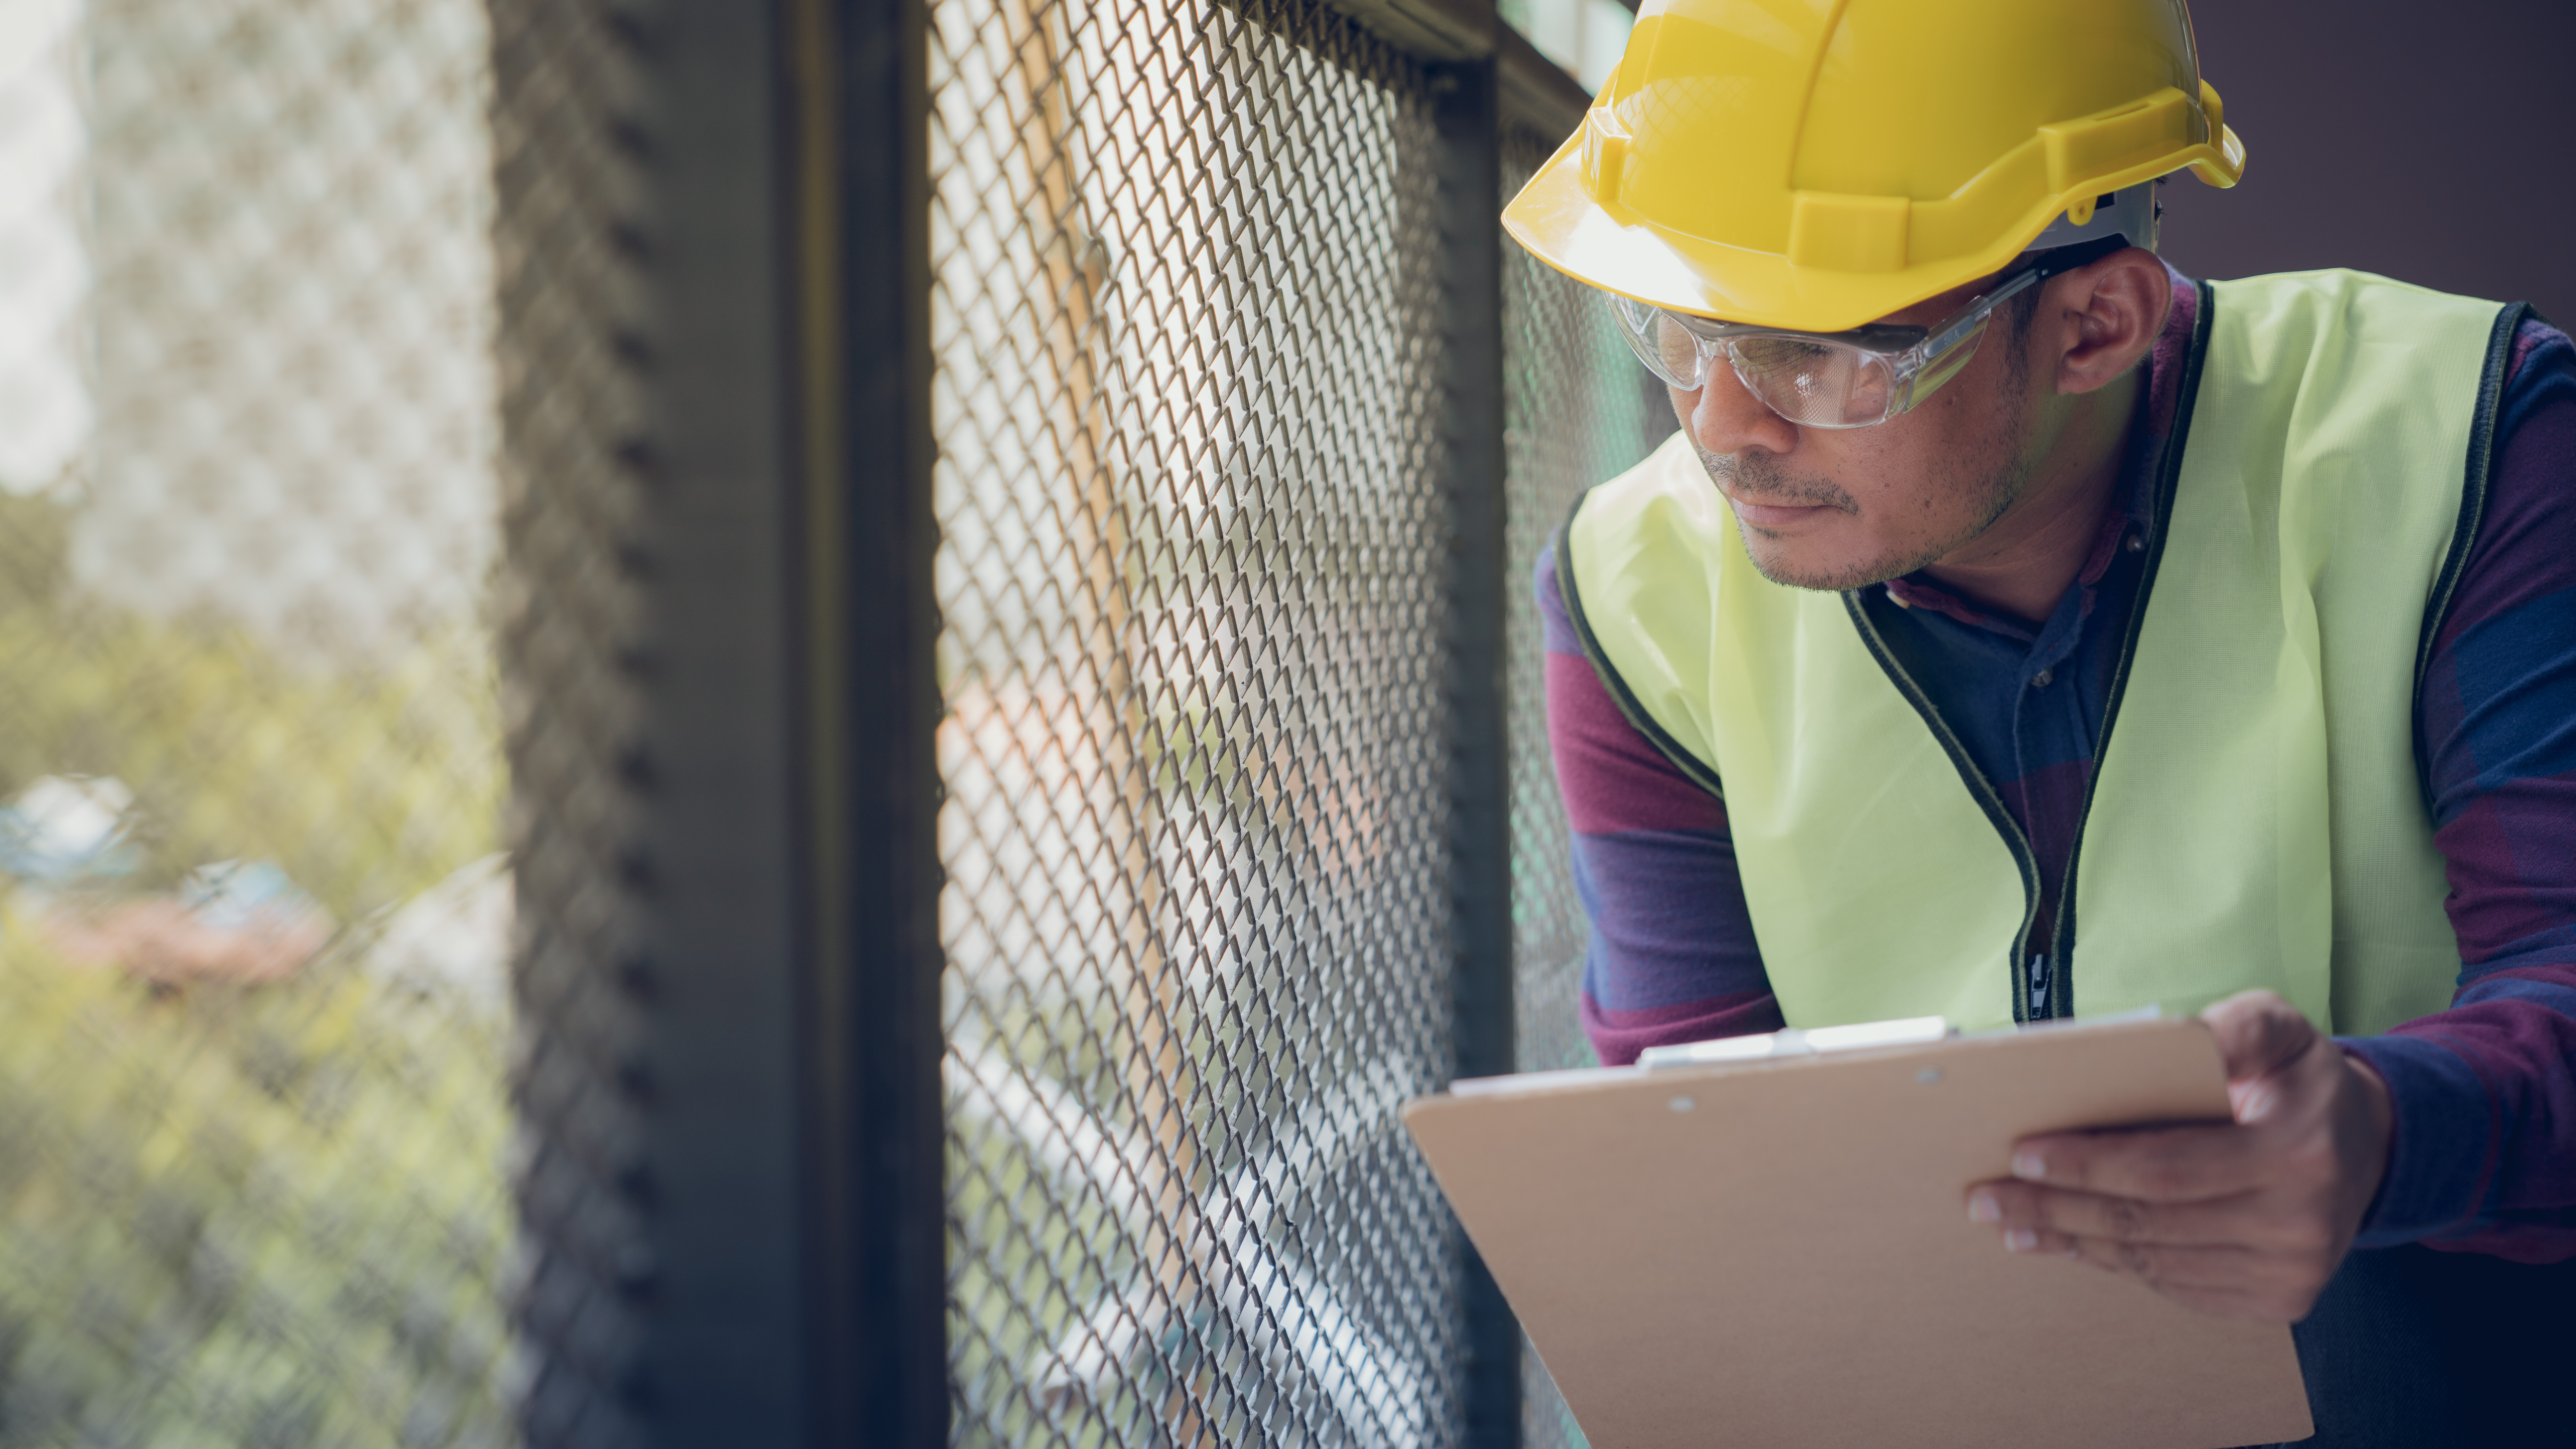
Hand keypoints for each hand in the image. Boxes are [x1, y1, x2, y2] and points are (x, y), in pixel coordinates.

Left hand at [1963, 990, 2393, 1321]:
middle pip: (2148, 1222)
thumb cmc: (2298, 1078)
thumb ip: (2237, 1027)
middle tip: (1987, 1197)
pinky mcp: (2279, 1300)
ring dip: (2074, 1242)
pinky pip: (2178, 1285)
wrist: (2363, 1146)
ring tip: (2014, 1223)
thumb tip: (2182, 1036)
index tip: (2020, 1153)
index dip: (2087, 1164)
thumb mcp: (2278, 1028)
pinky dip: (2117, 1264)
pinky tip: (2070, 1244)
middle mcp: (2300, 1224)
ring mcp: (2292, 1272)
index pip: (2166, 1168)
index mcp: (2297, 1153)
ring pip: (2155, 1261)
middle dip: (2057, 1208)